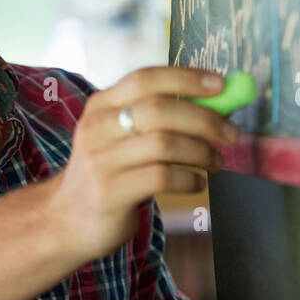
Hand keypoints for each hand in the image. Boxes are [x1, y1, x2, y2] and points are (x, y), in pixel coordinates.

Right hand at [50, 66, 238, 260]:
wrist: (67, 221)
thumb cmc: (109, 174)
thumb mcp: (121, 137)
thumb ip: (159, 118)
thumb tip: (218, 103)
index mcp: (101, 106)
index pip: (146, 78)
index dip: (186, 78)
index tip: (221, 85)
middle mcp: (97, 128)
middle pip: (159, 109)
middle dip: (205, 119)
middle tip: (232, 134)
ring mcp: (100, 161)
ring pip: (165, 144)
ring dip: (201, 152)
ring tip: (215, 163)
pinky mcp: (109, 193)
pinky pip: (162, 177)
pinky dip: (189, 179)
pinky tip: (197, 183)